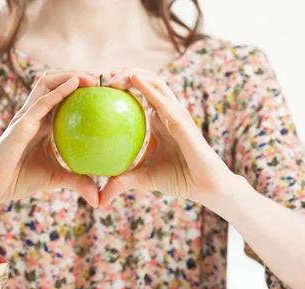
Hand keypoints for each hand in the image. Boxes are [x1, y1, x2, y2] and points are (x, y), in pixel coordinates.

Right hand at [0, 70, 99, 209]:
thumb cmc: (18, 180)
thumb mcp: (55, 178)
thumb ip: (77, 182)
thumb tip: (99, 198)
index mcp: (42, 122)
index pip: (62, 96)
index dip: (81, 88)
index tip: (104, 88)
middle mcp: (34, 114)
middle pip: (55, 82)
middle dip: (78, 73)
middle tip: (102, 77)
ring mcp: (26, 116)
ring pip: (47, 83)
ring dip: (70, 74)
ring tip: (92, 76)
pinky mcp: (20, 124)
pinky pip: (42, 103)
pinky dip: (60, 90)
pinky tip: (77, 83)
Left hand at [100, 68, 238, 208]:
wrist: (206, 188)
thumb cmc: (179, 179)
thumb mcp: (142, 179)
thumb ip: (121, 182)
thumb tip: (98, 200)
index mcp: (158, 120)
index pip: (139, 93)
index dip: (121, 83)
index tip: (98, 86)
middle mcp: (167, 112)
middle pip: (146, 80)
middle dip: (124, 72)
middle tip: (102, 77)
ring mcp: (176, 114)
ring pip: (156, 83)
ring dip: (133, 74)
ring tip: (112, 76)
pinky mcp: (183, 122)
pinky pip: (163, 102)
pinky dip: (148, 88)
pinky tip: (132, 79)